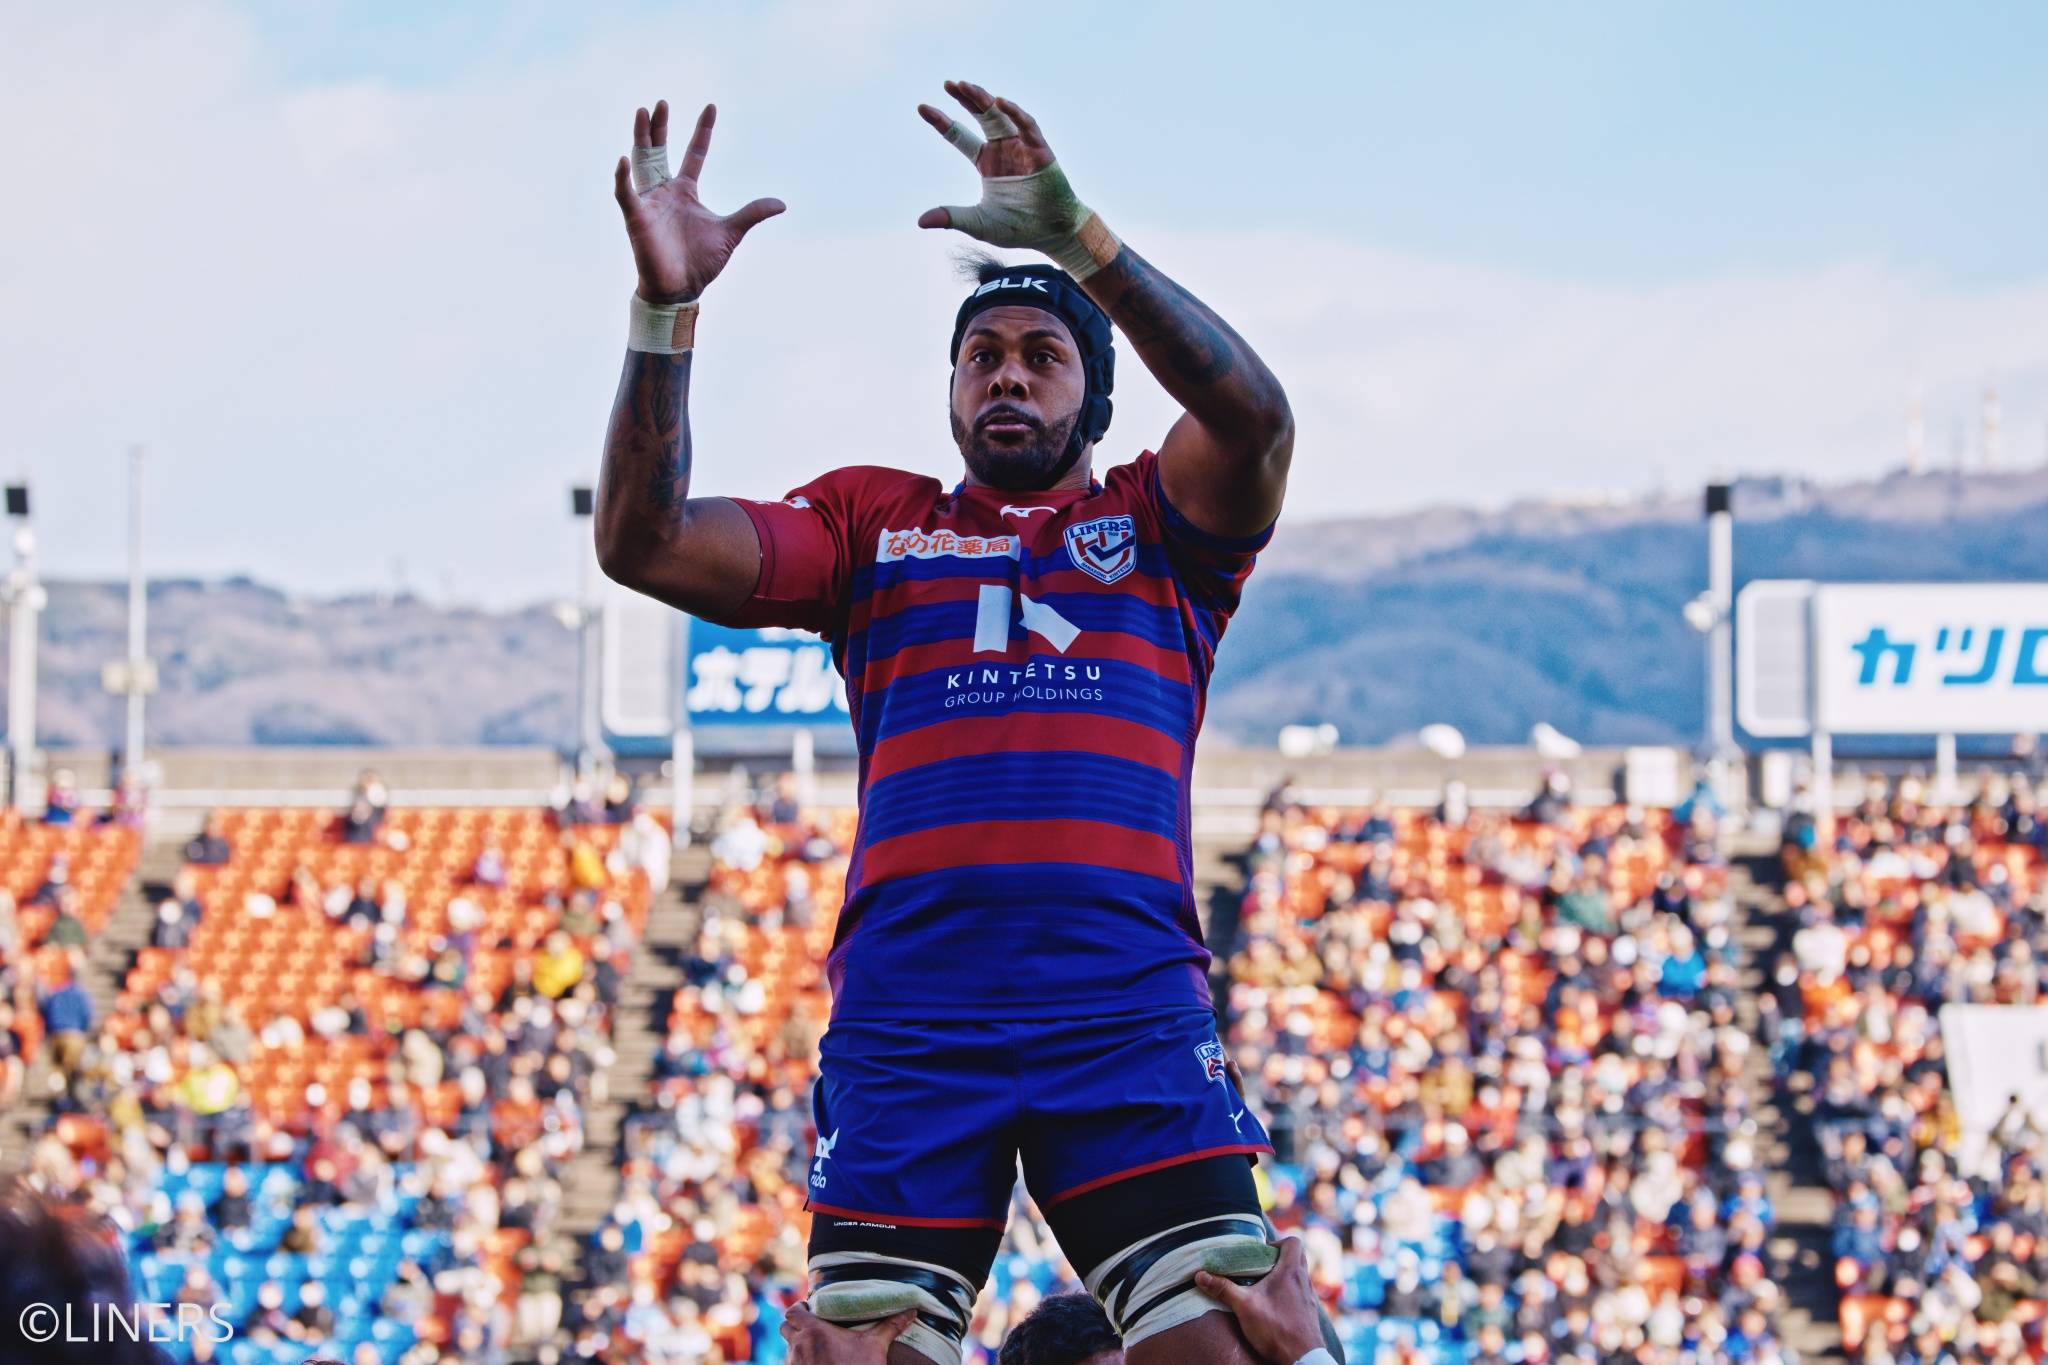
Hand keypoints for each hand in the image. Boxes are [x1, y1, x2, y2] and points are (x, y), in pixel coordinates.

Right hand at [613, 100, 784, 302]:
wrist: (682, 289)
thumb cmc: (701, 263)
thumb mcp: (732, 232)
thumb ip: (752, 214)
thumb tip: (782, 204)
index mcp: (686, 191)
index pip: (695, 153)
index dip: (703, 131)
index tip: (711, 107)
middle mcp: (666, 191)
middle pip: (661, 150)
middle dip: (660, 127)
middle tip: (660, 103)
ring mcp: (650, 202)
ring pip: (642, 163)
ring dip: (641, 138)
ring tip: (642, 112)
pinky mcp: (636, 218)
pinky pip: (626, 194)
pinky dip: (623, 178)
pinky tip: (624, 159)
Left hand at [779, 1303, 915, 1364]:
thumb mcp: (875, 1346)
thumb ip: (890, 1326)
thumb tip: (911, 1311)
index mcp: (814, 1331)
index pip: (793, 1312)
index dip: (799, 1308)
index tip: (810, 1308)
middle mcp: (799, 1346)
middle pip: (785, 1326)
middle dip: (796, 1324)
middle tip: (812, 1325)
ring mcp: (795, 1364)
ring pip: (788, 1347)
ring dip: (797, 1343)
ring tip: (815, 1344)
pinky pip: (792, 1364)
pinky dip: (800, 1360)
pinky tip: (815, 1361)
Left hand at [914, 81, 1104, 274]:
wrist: (1052, 233)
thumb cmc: (1019, 227)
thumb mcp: (978, 222)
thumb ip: (952, 217)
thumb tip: (920, 221)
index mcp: (986, 162)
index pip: (959, 136)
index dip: (941, 121)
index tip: (921, 107)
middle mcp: (1002, 149)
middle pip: (981, 116)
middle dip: (966, 99)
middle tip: (949, 83)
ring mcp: (1021, 147)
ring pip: (1001, 115)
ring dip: (985, 100)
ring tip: (966, 86)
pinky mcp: (1040, 150)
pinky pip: (1027, 126)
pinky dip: (1015, 113)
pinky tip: (1001, 102)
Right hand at [1193, 1236, 1324, 1364]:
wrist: (1301, 1359)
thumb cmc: (1276, 1329)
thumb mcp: (1244, 1307)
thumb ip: (1223, 1289)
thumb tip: (1201, 1276)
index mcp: (1291, 1272)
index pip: (1293, 1241)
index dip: (1278, 1242)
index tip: (1261, 1253)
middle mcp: (1304, 1281)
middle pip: (1297, 1256)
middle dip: (1278, 1258)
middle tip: (1259, 1267)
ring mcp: (1310, 1297)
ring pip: (1299, 1276)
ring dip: (1284, 1276)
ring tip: (1264, 1287)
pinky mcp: (1310, 1312)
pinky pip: (1301, 1293)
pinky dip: (1289, 1293)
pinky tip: (1275, 1306)